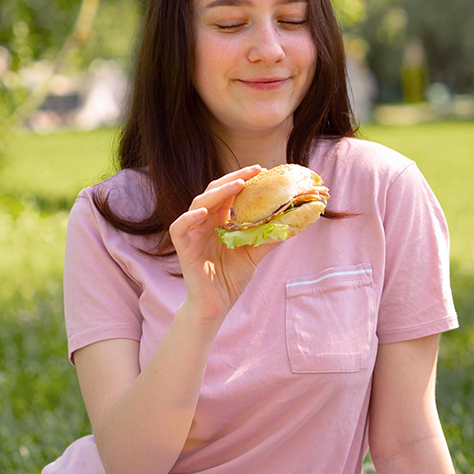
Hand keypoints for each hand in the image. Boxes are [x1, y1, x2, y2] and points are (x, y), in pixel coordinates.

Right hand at [168, 165, 274, 322]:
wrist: (216, 304)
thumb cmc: (231, 278)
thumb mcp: (254, 254)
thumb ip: (268, 238)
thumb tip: (293, 223)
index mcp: (220, 221)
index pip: (230, 193)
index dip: (244, 180)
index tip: (264, 171)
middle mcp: (204, 222)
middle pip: (215, 191)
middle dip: (235, 178)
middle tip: (256, 170)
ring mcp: (192, 232)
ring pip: (199, 203)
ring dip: (218, 192)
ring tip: (238, 185)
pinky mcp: (182, 246)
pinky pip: (180, 227)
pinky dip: (190, 217)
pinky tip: (205, 212)